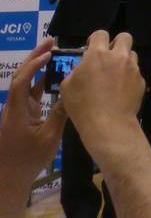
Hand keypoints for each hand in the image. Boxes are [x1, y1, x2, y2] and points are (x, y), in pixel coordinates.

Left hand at [0, 37, 67, 206]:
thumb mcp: (49, 138)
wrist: (10, 177)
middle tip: (50, 41)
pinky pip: (31, 94)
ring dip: (37, 67)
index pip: (21, 81)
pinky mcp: (23, 116)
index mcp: (16, 111)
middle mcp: (14, 107)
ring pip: (25, 83)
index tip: (49, 53)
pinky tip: (54, 76)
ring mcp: (17, 111)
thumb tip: (71, 93)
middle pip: (20, 76)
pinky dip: (41, 82)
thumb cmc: (28, 159)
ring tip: (54, 53)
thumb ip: (60, 114)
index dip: (33, 65)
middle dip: (34, 57)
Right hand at [60, 32, 144, 148]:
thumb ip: (76, 70)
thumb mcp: (67, 86)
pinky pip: (135, 73)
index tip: (91, 47)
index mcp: (98, 54)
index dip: (95, 39)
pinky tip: (121, 90)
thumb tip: (83, 66)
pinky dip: (129, 77)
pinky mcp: (141, 81)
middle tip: (108, 56)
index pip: (100, 33)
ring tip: (115, 75)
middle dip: (116, 43)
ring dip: (124, 60)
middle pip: (124, 37)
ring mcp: (133, 68)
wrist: (108, 124)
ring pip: (132, 54)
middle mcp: (119, 57)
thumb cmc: (82, 105)